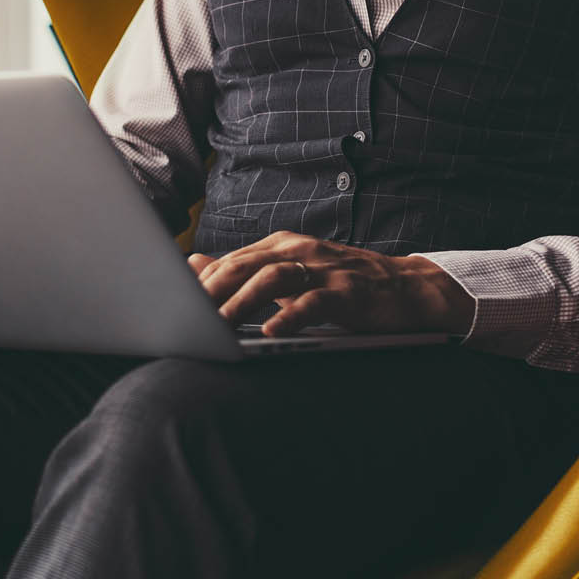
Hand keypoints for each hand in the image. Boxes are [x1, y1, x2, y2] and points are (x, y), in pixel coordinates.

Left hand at [188, 233, 475, 336]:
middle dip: (212, 290)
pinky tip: (273, 332)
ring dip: (242, 302)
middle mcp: (298, 250)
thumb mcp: (290, 273)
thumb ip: (245, 270)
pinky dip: (290, 316)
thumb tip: (193, 264)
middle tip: (186, 316)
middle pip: (244, 264)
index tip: (171, 301)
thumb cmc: (342, 285)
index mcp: (281, 245)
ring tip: (220, 326)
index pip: (232, 260)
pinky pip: (313, 302)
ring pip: (272, 278)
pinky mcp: (346, 291)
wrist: (406, 288)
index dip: (201, 282)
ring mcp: (323, 269)